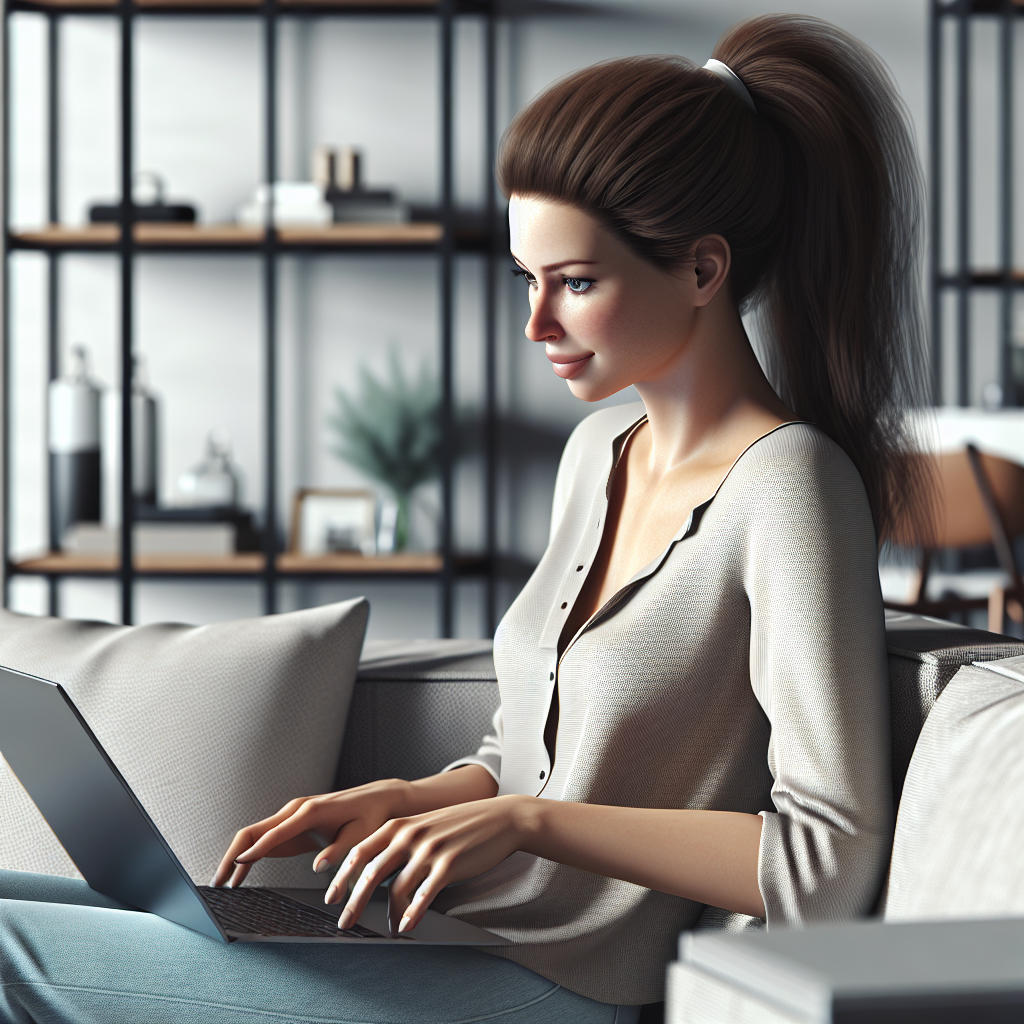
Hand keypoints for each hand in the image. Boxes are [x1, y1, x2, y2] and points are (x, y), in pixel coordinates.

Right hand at [212, 779, 409, 888]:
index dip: (253, 851)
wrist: (376, 800)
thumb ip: (339, 850)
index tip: (234, 867)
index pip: (273, 833)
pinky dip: (249, 857)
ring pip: (253, 836)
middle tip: (217, 882)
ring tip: (221, 884)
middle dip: (232, 856)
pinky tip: (240, 876)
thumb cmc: (369, 818)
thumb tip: (319, 866)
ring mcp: (290, 817)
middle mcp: (294, 811)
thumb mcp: (360, 836)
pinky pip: (263, 840)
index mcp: (309, 813)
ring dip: (235, 858)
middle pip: (252, 832)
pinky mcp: (291, 826)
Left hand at [327, 794, 528, 934]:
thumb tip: (376, 872)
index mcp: (400, 824)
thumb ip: (401, 843)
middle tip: (345, 922)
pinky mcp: (450, 863)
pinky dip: (412, 913)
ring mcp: (430, 848)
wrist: (500, 817)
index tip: (331, 897)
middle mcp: (410, 834)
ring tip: (387, 929)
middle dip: (354, 901)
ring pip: (397, 887)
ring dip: (388, 914)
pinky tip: (407, 925)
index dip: (342, 876)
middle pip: (371, 872)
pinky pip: (424, 894)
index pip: (360, 851)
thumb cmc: (461, 825)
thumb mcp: (425, 825)